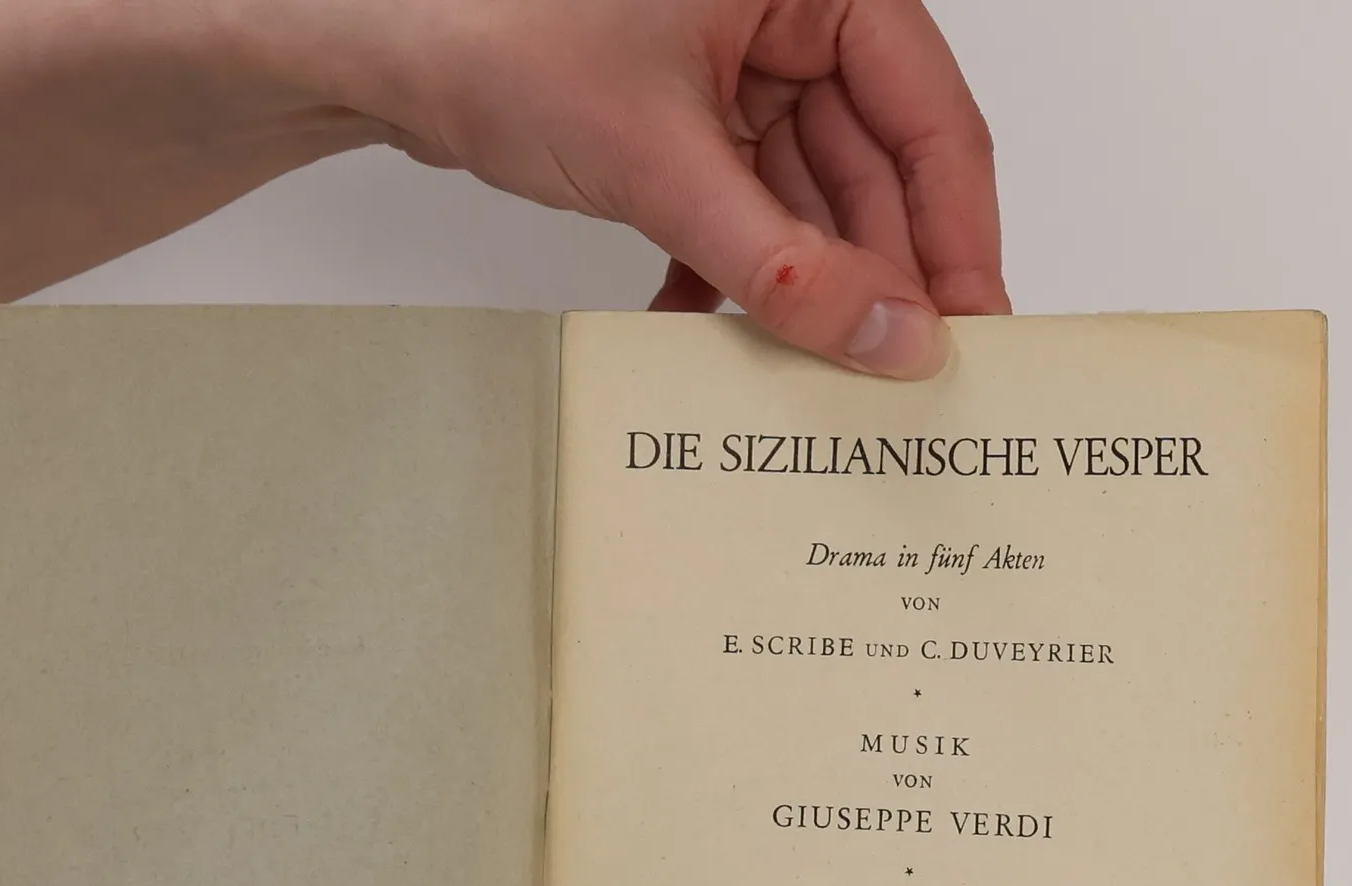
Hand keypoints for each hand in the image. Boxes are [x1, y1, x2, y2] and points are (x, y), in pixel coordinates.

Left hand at [276, 0, 1006, 374]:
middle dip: (872, 279)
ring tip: (804, 379)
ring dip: (797, 293)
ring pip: (806, 204)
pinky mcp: (688, 122)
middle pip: (874, 168)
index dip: (956, 233)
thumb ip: (781, 263)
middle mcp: (788, 13)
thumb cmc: (497, 31)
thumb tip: (887, 338)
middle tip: (890, 382)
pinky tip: (706, 337)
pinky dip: (728, 278)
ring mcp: (738, 70)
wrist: (380, 47)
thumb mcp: (661, 160)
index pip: (929, 112)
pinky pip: (743, 214)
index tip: (971, 332)